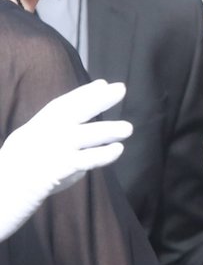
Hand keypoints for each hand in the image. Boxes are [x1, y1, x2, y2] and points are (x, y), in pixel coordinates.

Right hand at [0, 79, 131, 241]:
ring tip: (128, 128)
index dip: (83, 93)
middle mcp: (41, 134)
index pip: (61, 106)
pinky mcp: (56, 169)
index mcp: (33, 129)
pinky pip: (85, 160)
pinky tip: (118, 150)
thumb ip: (54, 149)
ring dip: (108, 130)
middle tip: (121, 89)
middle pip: (73, 111)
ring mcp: (49, 150)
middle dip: (98, 99)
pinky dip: (103, 154)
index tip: (103, 84)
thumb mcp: (26, 154)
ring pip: (84, 135)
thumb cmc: (10, 180)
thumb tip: (84, 158)